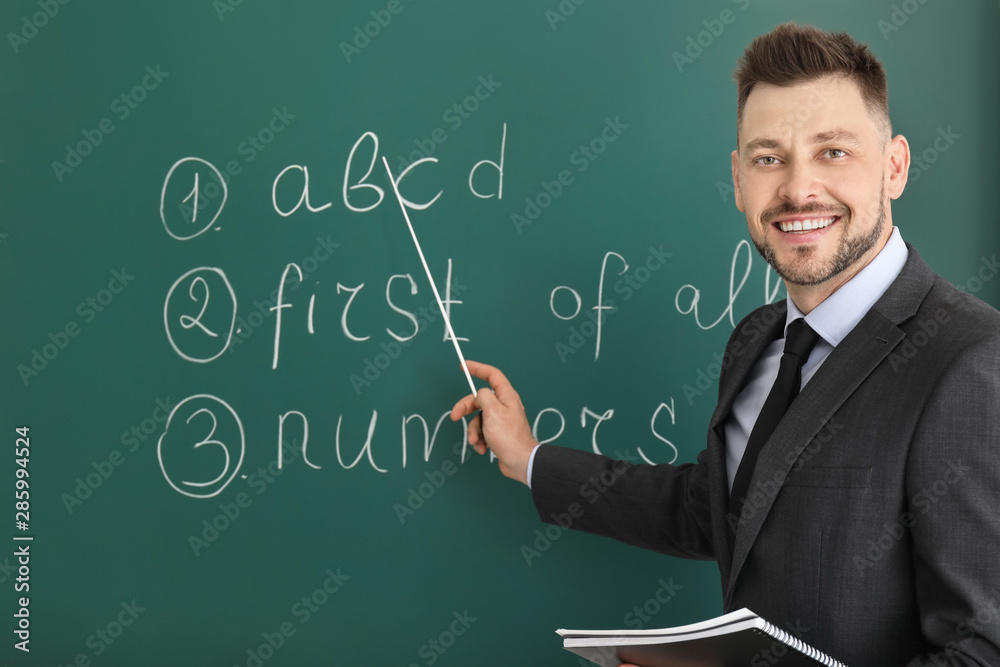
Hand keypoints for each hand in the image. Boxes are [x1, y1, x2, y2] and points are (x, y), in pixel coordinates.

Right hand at [450, 360, 538, 484]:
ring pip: (478, 418)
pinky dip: (479, 440)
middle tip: (454, 416)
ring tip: (476, 441)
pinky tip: (483, 448)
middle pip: (479, 399)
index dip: (477, 368)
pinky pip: (482, 432)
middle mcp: (504, 405)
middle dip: (465, 408)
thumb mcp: (492, 411)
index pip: (491, 375)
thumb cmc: (508, 436)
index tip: (463, 366)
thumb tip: (479, 396)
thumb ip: (482, 397)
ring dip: (473, 431)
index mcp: (506, 396)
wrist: (519, 461)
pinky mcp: (498, 434)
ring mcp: (501, 420)